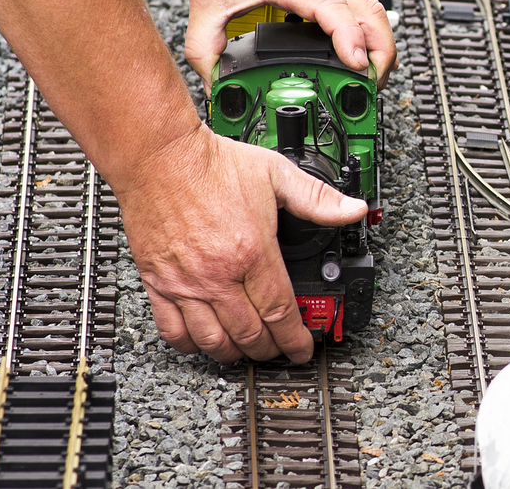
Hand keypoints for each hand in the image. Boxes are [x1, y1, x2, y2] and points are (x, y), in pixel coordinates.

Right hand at [116, 124, 367, 362]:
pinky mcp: (158, 281)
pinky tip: (203, 341)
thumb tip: (352, 208)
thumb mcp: (276, 174)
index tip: (303, 348)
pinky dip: (191, 345)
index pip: (280, 312)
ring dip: (234, 353)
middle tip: (279, 349)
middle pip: (250, 334)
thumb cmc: (212, 164)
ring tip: (246, 349)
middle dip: (270, 349)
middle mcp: (218, 273)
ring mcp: (186, 281)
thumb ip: (317, 197)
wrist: (159, 155)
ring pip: (212, 341)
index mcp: (252, 251)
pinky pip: (173, 330)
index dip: (296, 339)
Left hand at [184, 0, 397, 90]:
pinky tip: (361, 54)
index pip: (333, 8)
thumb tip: (214, 85)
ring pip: (375, 11)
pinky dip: (371, 33)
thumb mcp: (205, 2)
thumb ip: (203, 48)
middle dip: (381, 54)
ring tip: (372, 78)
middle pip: (372, 14)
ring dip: (382, 45)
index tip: (356, 65)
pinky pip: (365, 7)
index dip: (349, 39)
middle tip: (372, 87)